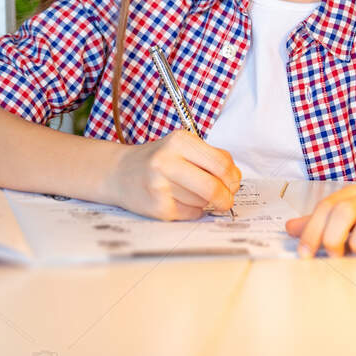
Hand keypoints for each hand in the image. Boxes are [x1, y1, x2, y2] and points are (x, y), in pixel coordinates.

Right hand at [105, 130, 241, 219]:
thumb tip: (235, 181)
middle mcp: (167, 161)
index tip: (233, 184)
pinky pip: (190, 214)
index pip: (222, 163)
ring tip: (189, 193)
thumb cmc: (157, 160)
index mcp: (179, 141)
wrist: (120, 172)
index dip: (233, 178)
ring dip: (205, 203)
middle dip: (225, 198)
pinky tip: (179, 201)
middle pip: (213, 187)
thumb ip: (211, 158)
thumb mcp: (183, 146)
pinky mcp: (157, 207)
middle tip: (225, 201)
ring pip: (202, 203)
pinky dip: (192, 211)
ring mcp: (159, 186)